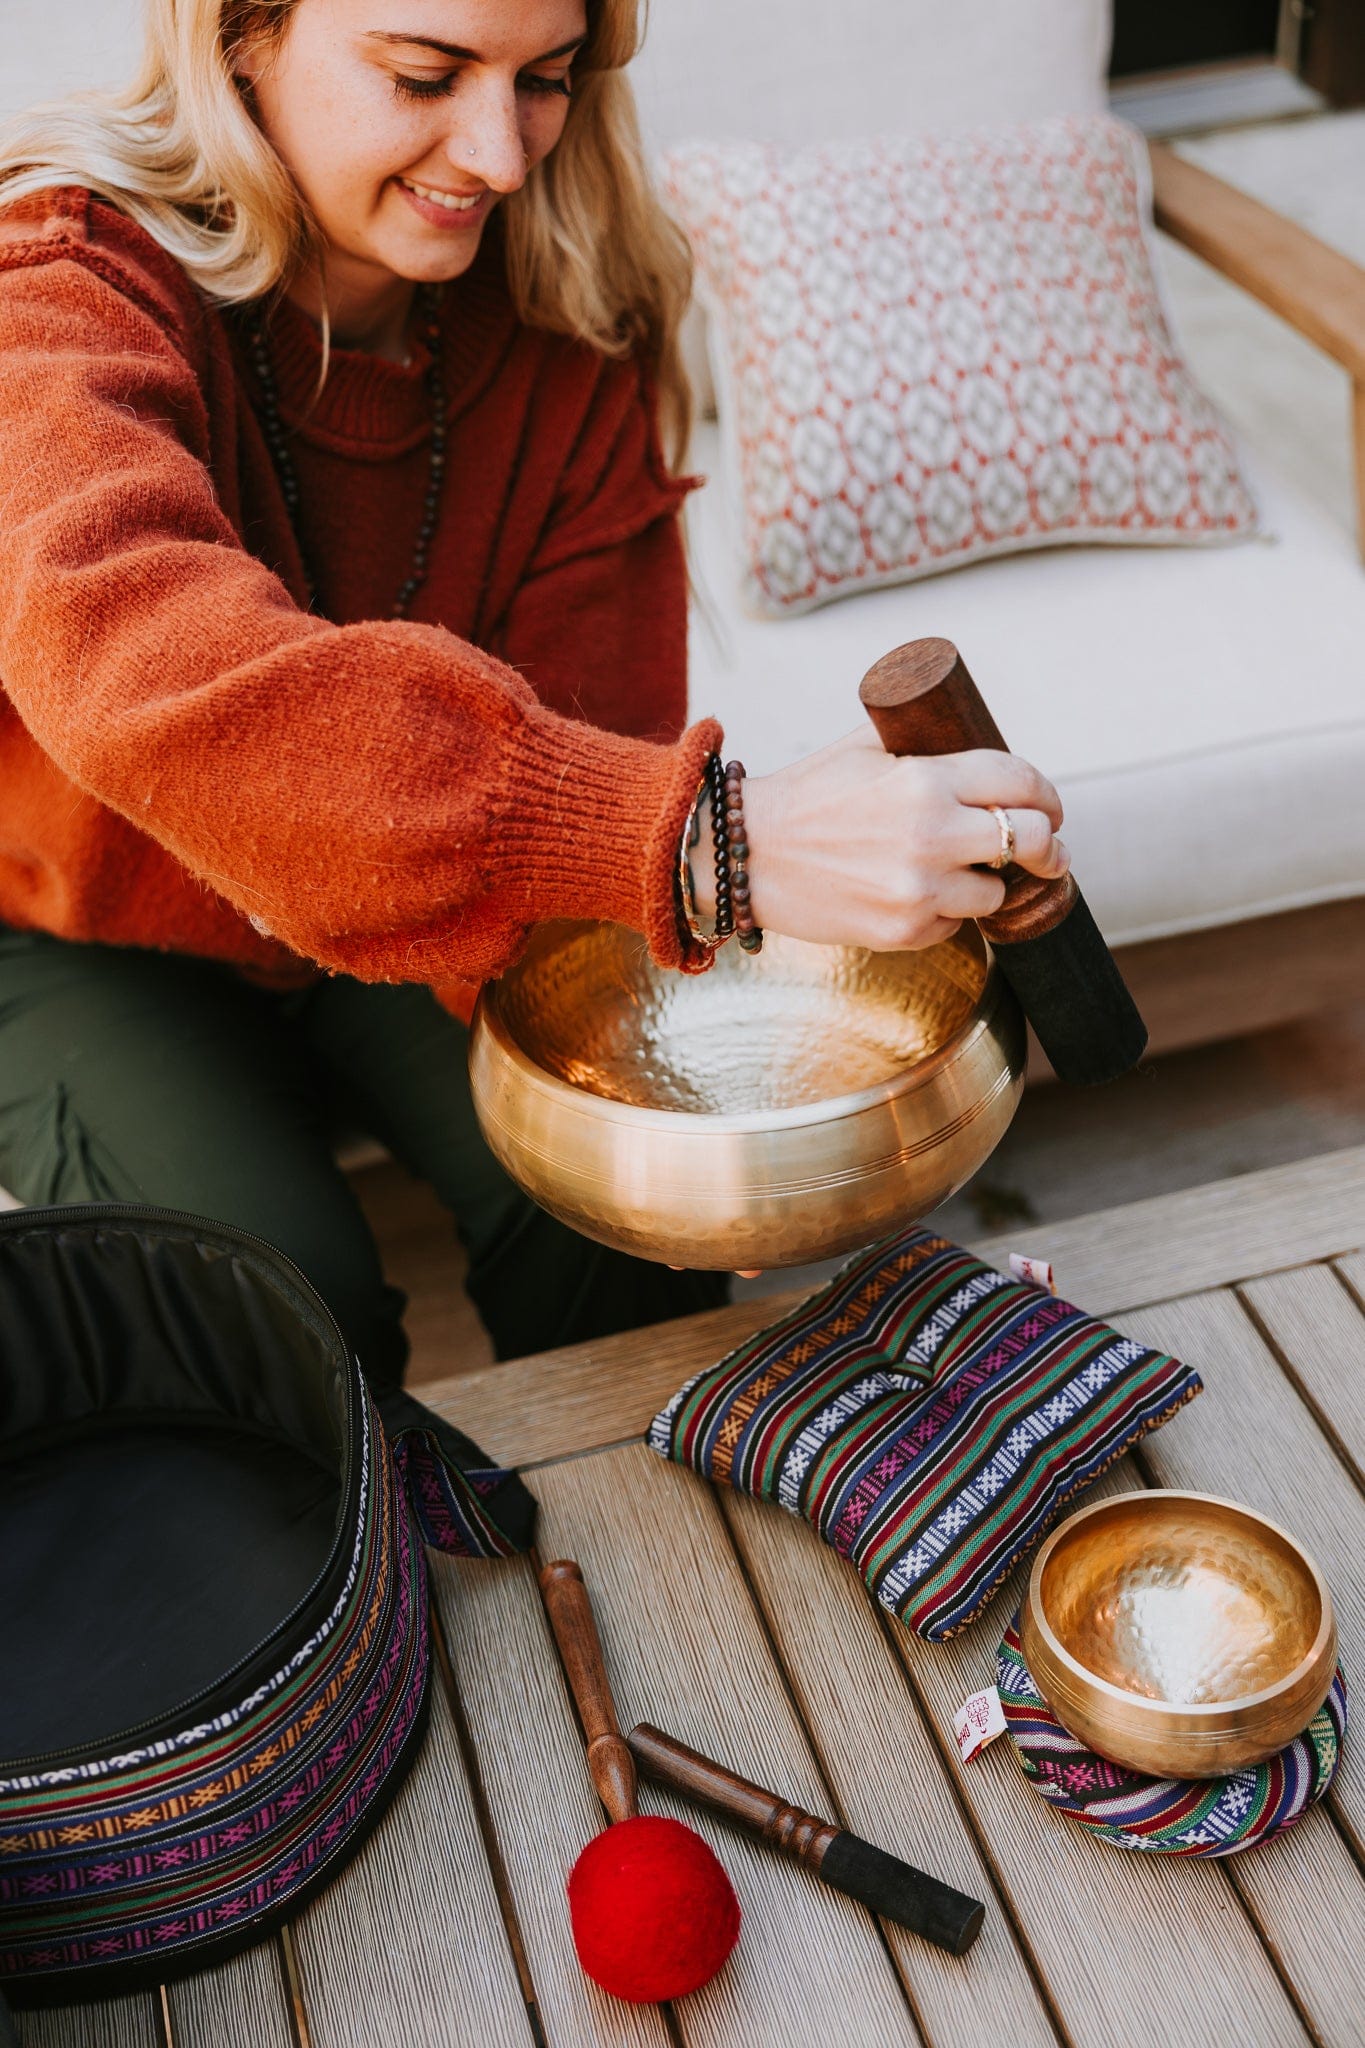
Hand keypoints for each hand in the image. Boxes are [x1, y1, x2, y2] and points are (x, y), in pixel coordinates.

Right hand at [695, 729, 1067, 951]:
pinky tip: (914, 895)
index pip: (1021, 781)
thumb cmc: (807, 798)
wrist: (746, 857)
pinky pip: (956, 923)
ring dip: (988, 881)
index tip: (1048, 808)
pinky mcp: (906, 930)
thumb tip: (977, 743)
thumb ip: (924, 741)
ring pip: (998, 890)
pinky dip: (946, 911)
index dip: (1046, 795)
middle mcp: (931, 835)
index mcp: (925, 779)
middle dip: (1046, 844)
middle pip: (1030, 839)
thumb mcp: (864, 746)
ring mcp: (920, 889)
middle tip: (1045, 849)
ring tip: (960, 871)